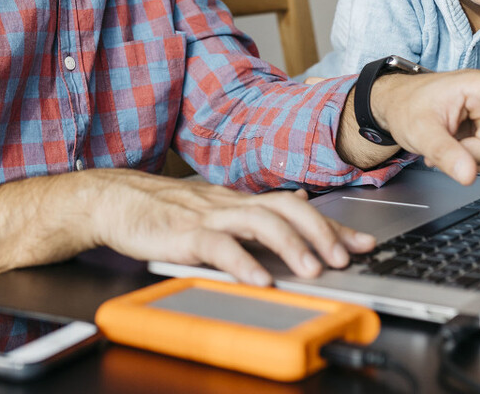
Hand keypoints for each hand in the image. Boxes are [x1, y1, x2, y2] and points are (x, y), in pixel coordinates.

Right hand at [0, 169, 374, 285]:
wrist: (114, 200)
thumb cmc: (165, 210)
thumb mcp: (217, 208)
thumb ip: (256, 210)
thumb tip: (298, 203)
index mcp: (241, 201)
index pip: (298, 209)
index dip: (334, 226)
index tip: (365, 244)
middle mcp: (232, 203)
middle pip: (287, 209)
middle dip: (321, 233)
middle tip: (346, 258)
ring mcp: (208, 215)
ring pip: (259, 221)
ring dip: (291, 246)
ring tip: (313, 270)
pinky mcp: (184, 232)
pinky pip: (219, 245)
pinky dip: (243, 263)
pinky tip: (260, 279)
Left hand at [338, 70, 479, 184]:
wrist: (404, 108)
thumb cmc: (411, 107)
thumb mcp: (419, 129)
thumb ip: (443, 151)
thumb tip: (468, 176)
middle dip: (471, 153)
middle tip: (446, 140)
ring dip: (473, 159)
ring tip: (452, 141)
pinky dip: (476, 162)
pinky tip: (460, 149)